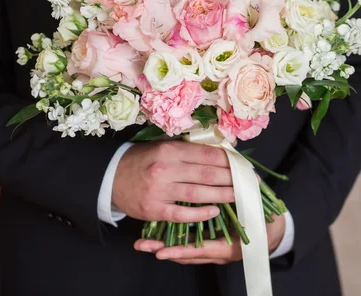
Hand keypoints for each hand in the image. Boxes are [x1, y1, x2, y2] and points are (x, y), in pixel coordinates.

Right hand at [112, 141, 234, 222]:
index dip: (229, 161)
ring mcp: (160, 190)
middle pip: (207, 174)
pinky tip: (215, 211)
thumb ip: (187, 151)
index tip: (244, 165)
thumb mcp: (162, 147)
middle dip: (232, 178)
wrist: (110, 177)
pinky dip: (200, 213)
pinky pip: (182, 213)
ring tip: (239, 196)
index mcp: (170, 150)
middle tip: (250, 182)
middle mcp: (166, 168)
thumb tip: (219, 152)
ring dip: (223, 195)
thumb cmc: (142, 160)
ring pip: (199, 193)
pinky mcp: (154, 209)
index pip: (207, 155)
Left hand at [133, 213, 285, 264]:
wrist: (273, 233)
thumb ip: (243, 202)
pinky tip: (155, 240)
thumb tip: (234, 182)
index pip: (201, 251)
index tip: (161, 251)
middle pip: (187, 255)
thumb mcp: (257, 213)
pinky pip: (188, 247)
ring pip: (185, 252)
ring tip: (142, 245)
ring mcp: (213, 252)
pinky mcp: (209, 247)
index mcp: (231, 247)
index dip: (182, 250)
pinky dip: (172, 243)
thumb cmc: (266, 221)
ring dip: (163, 246)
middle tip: (143, 247)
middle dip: (164, 250)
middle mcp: (219, 253)